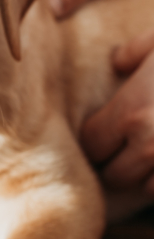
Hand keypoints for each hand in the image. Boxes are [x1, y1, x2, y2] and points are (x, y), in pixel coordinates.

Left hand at [82, 30, 153, 194]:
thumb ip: (136, 50)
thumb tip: (117, 59)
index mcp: (134, 112)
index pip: (91, 143)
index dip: (97, 137)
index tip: (105, 129)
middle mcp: (151, 145)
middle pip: (113, 172)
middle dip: (116, 160)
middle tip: (126, 145)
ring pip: (143, 189)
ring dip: (144, 176)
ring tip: (149, 155)